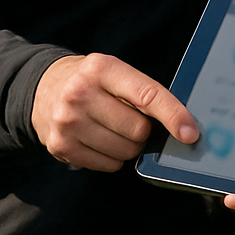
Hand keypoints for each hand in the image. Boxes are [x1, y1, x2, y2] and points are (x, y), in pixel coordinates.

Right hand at [31, 53, 197, 170]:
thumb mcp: (114, 73)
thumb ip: (145, 93)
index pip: (147, 95)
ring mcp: (68, 122)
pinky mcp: (60, 146)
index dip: (173, 115)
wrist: (43, 89)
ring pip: (126, 152)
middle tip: (128, 119)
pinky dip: (112, 158)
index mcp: (102, 68)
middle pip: (138, 130)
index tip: (190, 133)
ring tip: (111, 128)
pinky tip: (97, 140)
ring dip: (128, 147)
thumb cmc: (92, 83)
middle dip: (143, 130)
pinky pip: (109, 166)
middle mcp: (81, 93)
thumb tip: (184, 127)